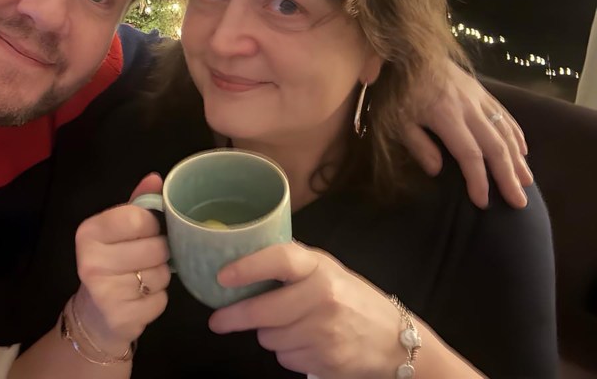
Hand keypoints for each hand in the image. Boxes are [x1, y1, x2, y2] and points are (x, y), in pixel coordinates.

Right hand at [72, 173, 171, 354]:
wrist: (93, 315)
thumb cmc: (109, 263)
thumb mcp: (117, 229)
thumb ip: (137, 203)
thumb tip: (156, 178)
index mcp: (89, 232)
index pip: (138, 218)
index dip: (152, 224)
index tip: (147, 231)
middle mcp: (91, 262)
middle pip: (155, 247)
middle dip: (159, 252)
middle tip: (147, 257)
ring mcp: (105, 293)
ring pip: (161, 274)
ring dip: (160, 276)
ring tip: (143, 277)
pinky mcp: (121, 318)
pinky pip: (161, 300)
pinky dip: (158, 299)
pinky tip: (141, 298)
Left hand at [208, 242, 408, 378]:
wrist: (394, 341)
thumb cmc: (351, 298)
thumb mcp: (327, 269)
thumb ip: (292, 263)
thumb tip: (244, 252)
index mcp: (319, 268)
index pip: (279, 260)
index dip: (247, 268)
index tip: (222, 277)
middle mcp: (322, 297)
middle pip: (263, 312)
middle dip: (234, 318)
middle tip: (218, 320)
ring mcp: (325, 332)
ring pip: (270, 339)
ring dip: (269, 335)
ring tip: (290, 326)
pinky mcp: (327, 361)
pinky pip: (286, 359)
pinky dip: (288, 354)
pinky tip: (305, 343)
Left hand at [400, 61, 531, 207]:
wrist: (407, 48)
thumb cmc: (396, 87)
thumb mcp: (395, 118)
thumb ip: (417, 144)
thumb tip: (438, 170)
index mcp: (446, 115)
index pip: (469, 154)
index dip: (478, 180)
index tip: (483, 202)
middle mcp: (468, 107)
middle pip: (495, 146)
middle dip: (508, 177)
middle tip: (519, 202)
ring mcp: (478, 97)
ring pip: (505, 131)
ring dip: (518, 159)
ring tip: (527, 182)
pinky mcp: (480, 90)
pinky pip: (504, 114)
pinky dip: (516, 134)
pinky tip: (523, 150)